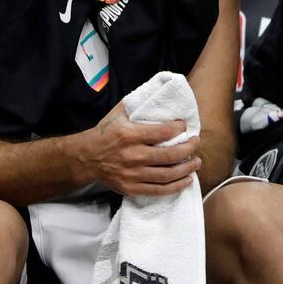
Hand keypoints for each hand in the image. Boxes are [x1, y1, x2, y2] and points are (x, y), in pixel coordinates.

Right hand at [73, 101, 199, 195]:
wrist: (86, 158)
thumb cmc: (106, 133)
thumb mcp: (119, 113)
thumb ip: (139, 104)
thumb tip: (162, 93)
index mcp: (129, 135)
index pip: (162, 132)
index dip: (179, 128)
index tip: (185, 125)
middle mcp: (132, 156)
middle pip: (169, 155)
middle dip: (189, 149)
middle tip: (196, 142)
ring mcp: (131, 175)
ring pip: (167, 175)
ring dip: (187, 169)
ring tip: (196, 162)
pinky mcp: (131, 188)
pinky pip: (158, 191)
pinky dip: (176, 186)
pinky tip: (187, 179)